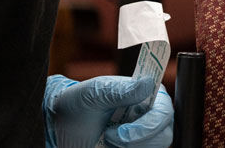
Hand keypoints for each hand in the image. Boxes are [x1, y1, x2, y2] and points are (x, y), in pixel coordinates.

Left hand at [43, 74, 173, 147]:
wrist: (59, 126)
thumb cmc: (79, 103)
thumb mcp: (96, 93)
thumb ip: (121, 91)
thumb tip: (148, 84)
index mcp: (146, 96)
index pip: (164, 110)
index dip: (153, 122)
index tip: (125, 130)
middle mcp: (149, 115)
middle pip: (164, 133)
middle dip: (139, 138)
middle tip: (111, 136)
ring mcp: (143, 134)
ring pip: (155, 146)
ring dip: (131, 146)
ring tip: (106, 138)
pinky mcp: (135, 147)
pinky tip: (107, 145)